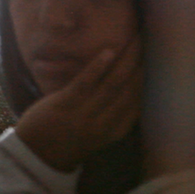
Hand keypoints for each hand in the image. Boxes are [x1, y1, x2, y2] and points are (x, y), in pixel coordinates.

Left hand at [14, 36, 142, 171]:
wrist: (36, 155)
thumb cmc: (68, 137)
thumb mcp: (97, 132)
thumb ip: (113, 114)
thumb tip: (130, 88)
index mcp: (115, 130)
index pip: (138, 101)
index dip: (149, 78)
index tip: (157, 57)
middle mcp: (105, 124)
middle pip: (130, 89)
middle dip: (142, 63)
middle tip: (151, 39)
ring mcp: (84, 114)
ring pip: (112, 83)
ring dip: (127, 59)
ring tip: (137, 38)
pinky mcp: (64, 105)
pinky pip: (85, 84)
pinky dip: (98, 67)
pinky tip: (109, 50)